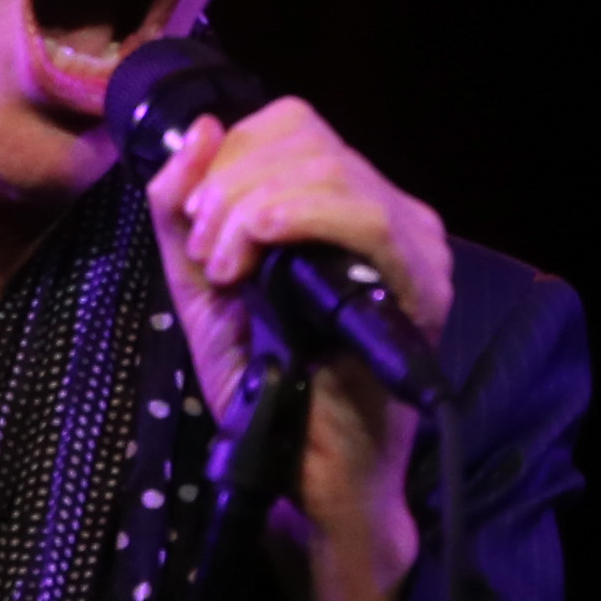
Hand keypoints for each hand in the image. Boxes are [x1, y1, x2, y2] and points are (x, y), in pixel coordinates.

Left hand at [142, 101, 455, 600]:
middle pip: (300, 131)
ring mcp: (414, 245)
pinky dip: (289, 217)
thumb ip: (183, 211)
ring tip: (228, 273)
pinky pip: (361, 211)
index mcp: (347, 207)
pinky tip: (253, 257)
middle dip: (228, 187)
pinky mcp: (417, 282)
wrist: (307, 475)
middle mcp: (392, 213)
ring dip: (248, 209)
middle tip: (209, 260)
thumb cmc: (268, 388)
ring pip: (326, 163)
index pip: (288, 125)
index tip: (197, 230)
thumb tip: (200, 129)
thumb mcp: (201, 287)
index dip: (226, 158)